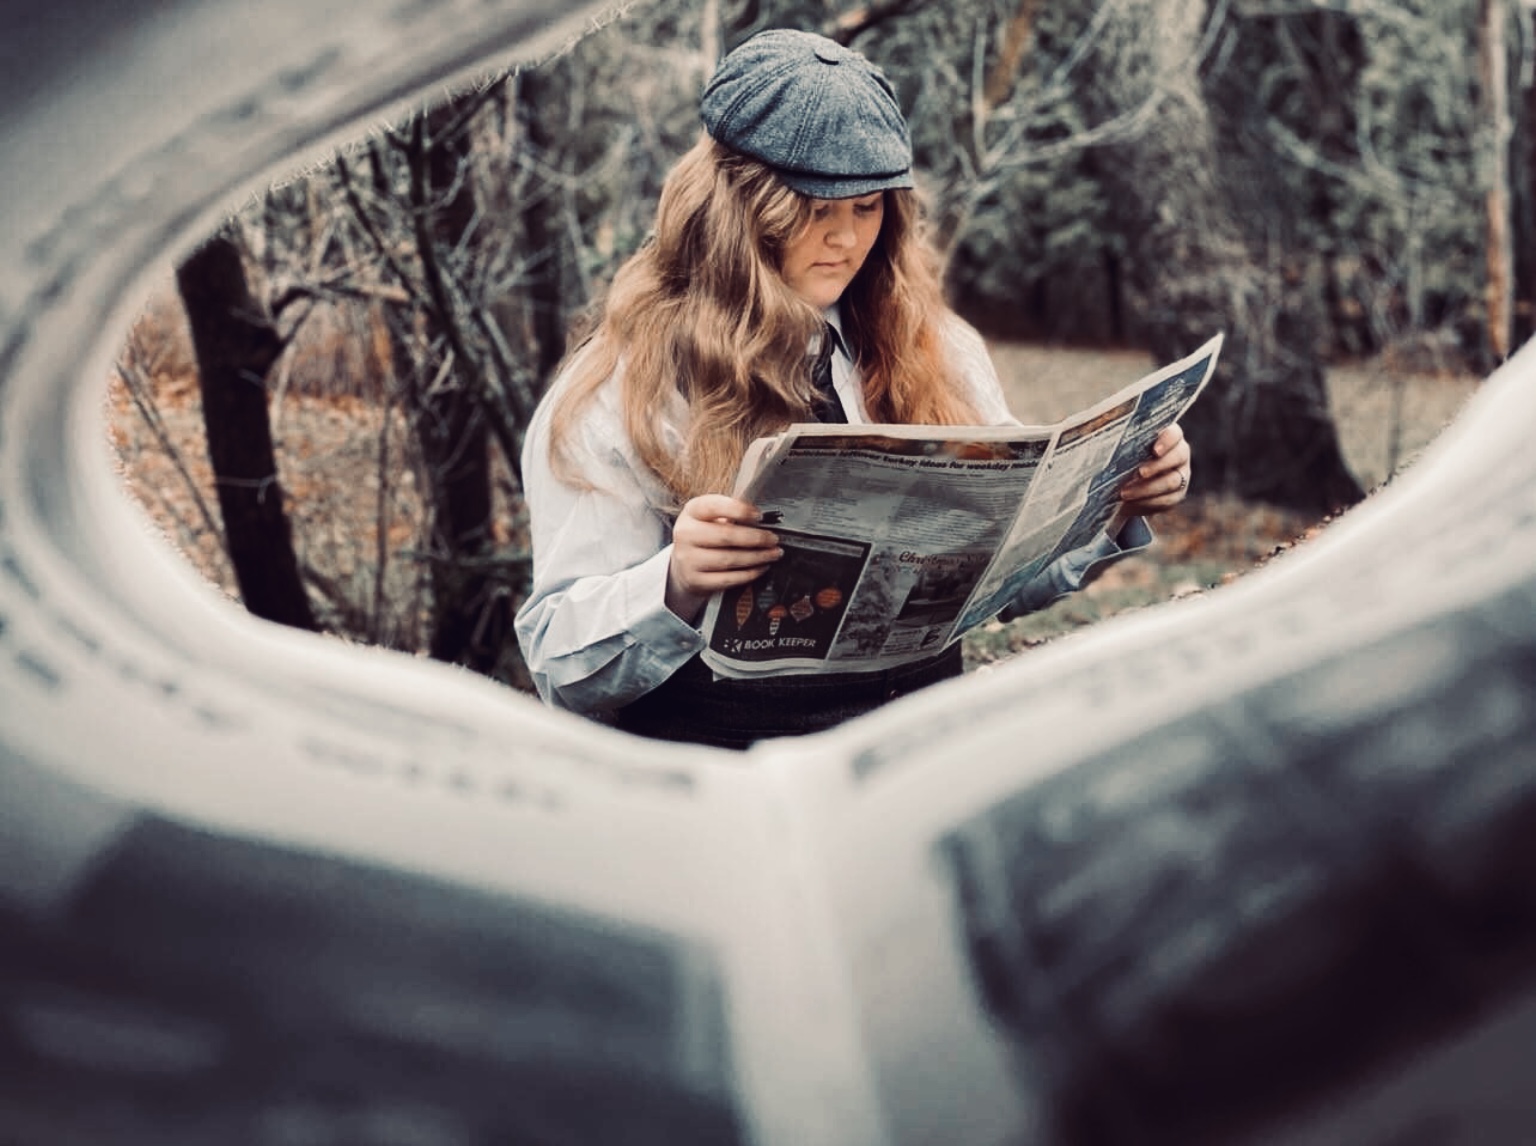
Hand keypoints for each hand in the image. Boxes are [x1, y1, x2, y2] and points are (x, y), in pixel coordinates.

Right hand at [667, 495, 782, 621]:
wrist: (684, 562)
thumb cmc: (705, 534)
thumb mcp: (711, 516)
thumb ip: (732, 513)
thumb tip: (761, 519)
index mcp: (692, 511)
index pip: (714, 506)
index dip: (739, 510)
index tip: (759, 515)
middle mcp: (686, 534)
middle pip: (725, 536)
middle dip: (756, 538)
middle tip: (773, 539)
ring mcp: (688, 559)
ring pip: (729, 559)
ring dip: (757, 557)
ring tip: (773, 554)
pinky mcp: (695, 580)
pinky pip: (728, 579)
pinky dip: (749, 574)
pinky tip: (761, 567)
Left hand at [1109, 423, 1191, 534]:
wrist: (1125, 487)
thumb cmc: (1121, 459)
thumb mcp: (1120, 450)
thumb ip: (1119, 444)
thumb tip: (1096, 439)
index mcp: (1168, 437)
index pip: (1174, 434)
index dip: (1167, 440)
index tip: (1154, 450)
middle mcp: (1179, 454)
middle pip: (1177, 457)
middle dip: (1157, 466)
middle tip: (1139, 472)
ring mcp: (1181, 475)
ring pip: (1172, 481)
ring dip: (1148, 488)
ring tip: (1125, 493)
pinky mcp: (1176, 495)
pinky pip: (1167, 500)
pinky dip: (1149, 502)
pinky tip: (1132, 503)